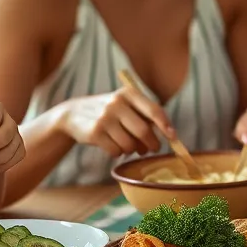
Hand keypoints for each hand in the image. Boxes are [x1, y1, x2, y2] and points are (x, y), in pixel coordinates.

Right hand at [58, 87, 173, 157]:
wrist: (73, 114)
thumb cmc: (109, 112)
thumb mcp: (124, 105)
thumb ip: (144, 115)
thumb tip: (168, 134)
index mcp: (128, 94)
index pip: (153, 110)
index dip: (165, 125)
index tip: (173, 137)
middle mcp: (116, 103)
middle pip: (143, 131)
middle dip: (152, 143)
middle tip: (153, 148)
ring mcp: (104, 118)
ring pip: (130, 144)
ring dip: (133, 150)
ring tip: (129, 146)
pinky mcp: (94, 133)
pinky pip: (116, 151)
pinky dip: (118, 153)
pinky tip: (114, 146)